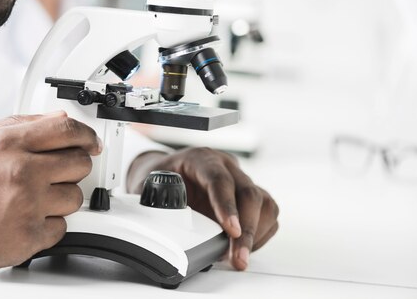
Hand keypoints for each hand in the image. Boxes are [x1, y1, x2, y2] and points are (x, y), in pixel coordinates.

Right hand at [0, 112, 99, 296]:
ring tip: (34, 198)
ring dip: (60, 197)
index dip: (86, 134)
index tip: (92, 141)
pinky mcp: (28, 237)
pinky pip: (61, 228)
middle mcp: (21, 172)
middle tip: (60, 171)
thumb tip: (54, 119)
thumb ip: (18, 125)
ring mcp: (27, 206)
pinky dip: (48, 225)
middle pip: (79, 163)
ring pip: (74, 197)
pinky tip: (27, 219)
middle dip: (73, 166)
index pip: (66, 130)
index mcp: (7, 144)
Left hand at [127, 147, 278, 270]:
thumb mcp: (148, 186)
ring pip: (263, 203)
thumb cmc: (160, 178)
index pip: (219, 179)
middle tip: (238, 257)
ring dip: (256, 234)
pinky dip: (260, 234)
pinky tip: (244, 247)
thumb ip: (155, 201)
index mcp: (200, 159)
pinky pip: (267, 214)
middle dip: (246, 230)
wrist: (167, 173)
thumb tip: (162, 221)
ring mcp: (241, 179)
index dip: (226, 205)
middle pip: (248, 193)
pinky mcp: (250, 196)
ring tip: (239, 257)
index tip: (231, 230)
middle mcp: (226, 166)